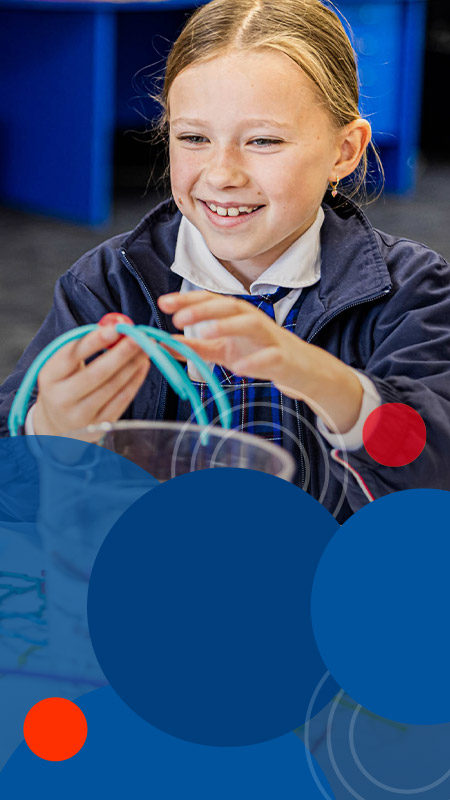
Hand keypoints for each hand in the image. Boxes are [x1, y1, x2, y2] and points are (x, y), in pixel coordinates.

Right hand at [33, 325, 149, 436]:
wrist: (57, 425)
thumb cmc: (64, 384)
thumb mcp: (63, 365)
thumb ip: (84, 345)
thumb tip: (116, 325)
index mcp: (50, 376)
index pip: (72, 356)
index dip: (95, 341)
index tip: (116, 328)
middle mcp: (62, 398)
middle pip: (96, 373)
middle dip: (122, 353)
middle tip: (139, 337)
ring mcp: (81, 415)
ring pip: (113, 387)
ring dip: (133, 365)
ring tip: (147, 348)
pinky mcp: (100, 426)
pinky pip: (122, 400)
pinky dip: (135, 381)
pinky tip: (143, 365)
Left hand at [158, 291, 362, 433]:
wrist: (299, 369)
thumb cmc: (258, 353)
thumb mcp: (222, 350)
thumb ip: (194, 347)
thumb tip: (161, 345)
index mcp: (235, 315)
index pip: (210, 300)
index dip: (187, 300)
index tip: (163, 303)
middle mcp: (252, 320)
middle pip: (228, 306)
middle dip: (203, 309)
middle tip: (179, 317)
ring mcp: (269, 337)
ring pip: (250, 324)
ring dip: (227, 326)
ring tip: (206, 332)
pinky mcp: (283, 357)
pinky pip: (270, 357)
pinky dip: (255, 361)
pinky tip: (239, 369)